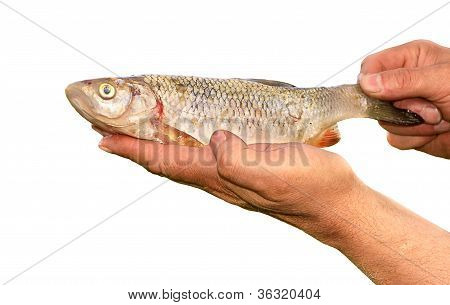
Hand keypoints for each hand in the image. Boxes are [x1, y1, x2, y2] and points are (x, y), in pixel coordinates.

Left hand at [98, 129, 363, 239]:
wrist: (337, 205)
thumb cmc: (311, 189)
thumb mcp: (274, 172)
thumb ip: (239, 159)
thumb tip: (215, 140)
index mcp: (222, 177)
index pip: (165, 161)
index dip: (133, 150)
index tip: (104, 139)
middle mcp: (221, 179)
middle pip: (167, 162)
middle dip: (137, 148)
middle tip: (111, 135)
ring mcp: (234, 177)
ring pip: (183, 161)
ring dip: (157, 149)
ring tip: (139, 138)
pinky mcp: (249, 170)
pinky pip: (206, 159)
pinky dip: (186, 149)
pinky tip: (189, 142)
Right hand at [359, 40, 449, 157]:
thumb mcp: (441, 80)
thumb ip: (403, 80)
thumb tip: (367, 82)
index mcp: (410, 60)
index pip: (371, 67)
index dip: (370, 82)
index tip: (380, 94)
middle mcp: (404, 84)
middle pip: (374, 99)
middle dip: (401, 108)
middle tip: (429, 106)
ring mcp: (406, 109)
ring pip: (384, 122)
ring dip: (412, 125)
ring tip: (438, 118)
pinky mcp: (409, 131)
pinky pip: (395, 139)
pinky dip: (415, 139)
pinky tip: (435, 130)